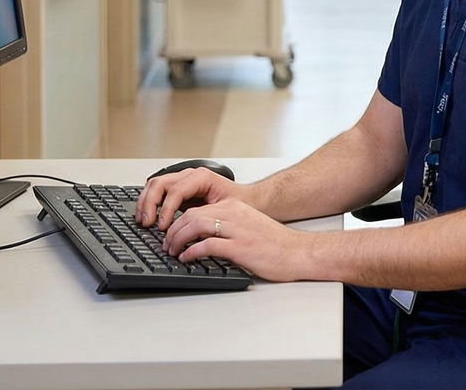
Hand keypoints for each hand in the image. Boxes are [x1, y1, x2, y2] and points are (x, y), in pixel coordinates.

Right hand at [137, 167, 246, 229]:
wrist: (249, 199)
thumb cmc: (241, 203)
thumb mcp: (227, 209)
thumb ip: (207, 216)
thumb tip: (190, 227)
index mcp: (202, 177)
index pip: (176, 190)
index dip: (166, 209)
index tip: (162, 226)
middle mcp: (190, 176)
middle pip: (160, 183)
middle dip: (150, 204)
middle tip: (147, 224)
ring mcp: (183, 180)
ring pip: (155, 185)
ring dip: (146, 202)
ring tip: (143, 221)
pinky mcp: (178, 189)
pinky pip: (158, 191)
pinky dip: (149, 202)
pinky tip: (147, 216)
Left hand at [162, 198, 311, 281]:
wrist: (298, 252)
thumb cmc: (276, 244)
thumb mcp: (248, 226)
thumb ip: (228, 227)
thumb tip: (202, 238)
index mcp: (235, 208)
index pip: (197, 208)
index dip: (178, 222)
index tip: (171, 234)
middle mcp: (234, 214)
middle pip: (192, 215)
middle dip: (173, 231)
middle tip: (167, 244)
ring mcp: (237, 230)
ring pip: (196, 226)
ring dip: (178, 239)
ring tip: (173, 251)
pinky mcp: (240, 247)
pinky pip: (208, 245)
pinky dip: (192, 251)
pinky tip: (187, 258)